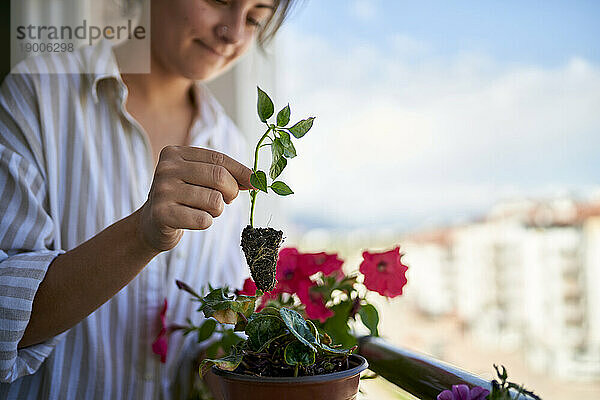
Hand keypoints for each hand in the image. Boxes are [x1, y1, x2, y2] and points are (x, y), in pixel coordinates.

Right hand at [137, 146, 252, 251]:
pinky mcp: (162, 215)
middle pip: (219, 177)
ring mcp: (162, 191)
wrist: (151, 224)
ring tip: (203, 210)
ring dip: (216, 210)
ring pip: (214, 201)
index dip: (241, 171)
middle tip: (227, 200)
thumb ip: (225, 174)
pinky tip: (192, 220)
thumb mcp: (199, 179)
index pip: (218, 159)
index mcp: (174, 153)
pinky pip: (203, 220)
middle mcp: (166, 168)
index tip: (256, 182)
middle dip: (231, 192)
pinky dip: (205, 222)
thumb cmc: (183, 199)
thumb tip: (257, 178)